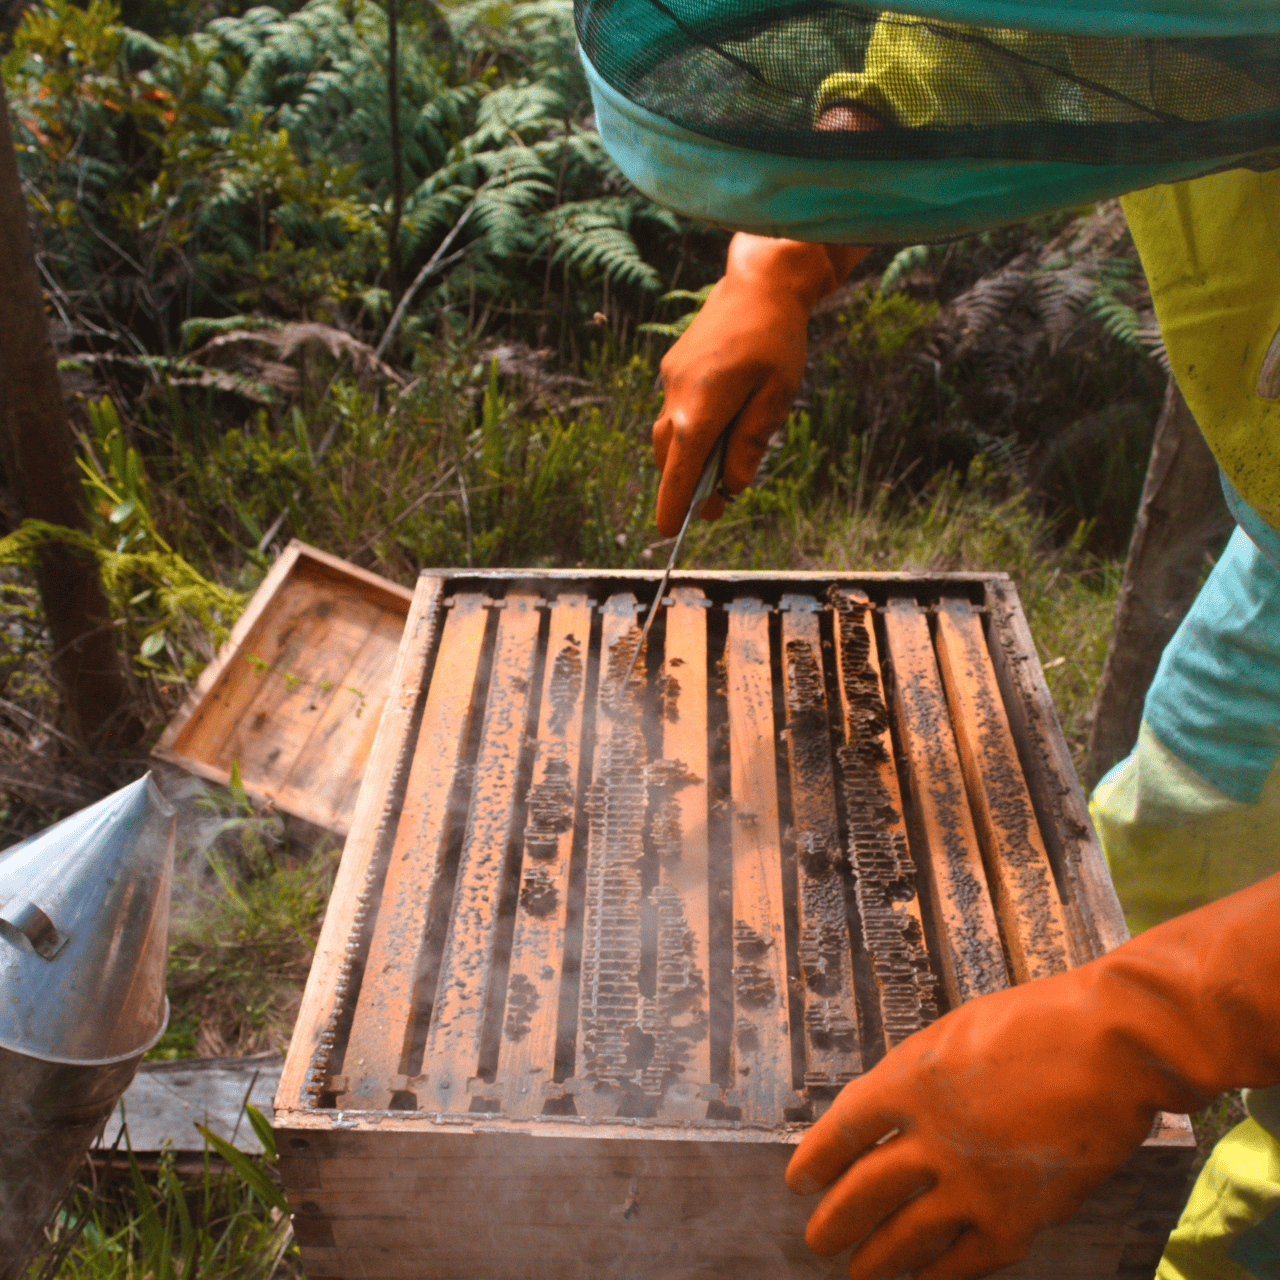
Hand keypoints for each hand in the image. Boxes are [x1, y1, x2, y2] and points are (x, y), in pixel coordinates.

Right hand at [651, 235, 866, 536]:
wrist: (760, 279)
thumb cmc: (776, 338)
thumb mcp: (775, 399)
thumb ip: (749, 446)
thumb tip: (730, 486)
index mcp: (701, 409)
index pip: (679, 471)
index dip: (673, 504)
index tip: (668, 531)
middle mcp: (676, 395)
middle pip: (670, 457)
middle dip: (683, 484)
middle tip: (712, 506)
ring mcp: (671, 378)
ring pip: (670, 433)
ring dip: (688, 455)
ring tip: (720, 464)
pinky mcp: (674, 366)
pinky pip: (676, 410)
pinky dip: (690, 429)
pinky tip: (720, 423)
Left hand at [785, 873, 1279, 1279]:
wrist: (1110, 1048)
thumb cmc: (1035, 1025)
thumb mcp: (952, 1036)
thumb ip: (915, 1080)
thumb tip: (887, 1117)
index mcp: (908, 1081)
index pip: (842, 1130)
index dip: (816, 1159)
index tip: (799, 1180)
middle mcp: (931, 1137)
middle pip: (862, 1192)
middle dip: (834, 1222)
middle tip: (817, 1239)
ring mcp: (972, 1184)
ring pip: (905, 1237)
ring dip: (876, 1259)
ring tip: (859, 1271)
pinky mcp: (1017, 1219)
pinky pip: (963, 1262)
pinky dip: (938, 1275)